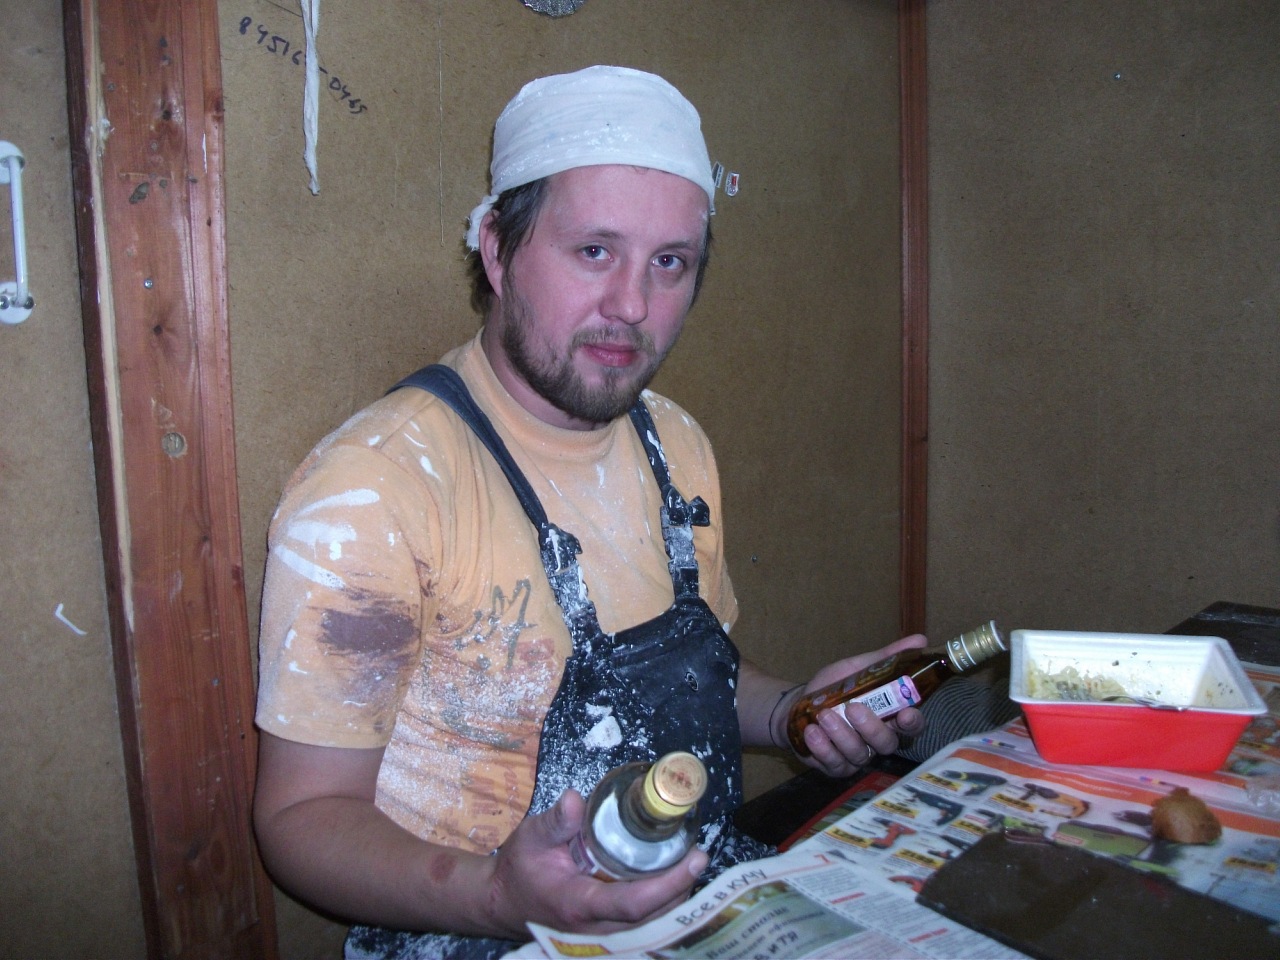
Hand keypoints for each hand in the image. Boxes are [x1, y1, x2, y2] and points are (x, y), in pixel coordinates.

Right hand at [484, 789, 707, 937]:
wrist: (502, 902)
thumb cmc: (519, 868)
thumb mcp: (532, 837)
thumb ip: (557, 821)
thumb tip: (577, 799)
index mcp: (579, 904)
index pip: (633, 903)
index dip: (669, 884)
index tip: (696, 859)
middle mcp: (596, 931)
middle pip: (655, 919)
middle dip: (683, 889)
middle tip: (697, 854)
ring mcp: (603, 939)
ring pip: (654, 927)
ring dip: (677, 898)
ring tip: (689, 863)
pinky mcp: (609, 938)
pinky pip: (646, 927)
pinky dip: (665, 906)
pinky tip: (673, 881)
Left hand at [788, 634, 928, 777]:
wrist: (798, 704)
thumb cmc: (835, 688)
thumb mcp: (859, 668)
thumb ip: (888, 658)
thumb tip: (921, 639)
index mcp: (889, 717)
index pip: (912, 725)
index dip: (912, 722)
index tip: (905, 713)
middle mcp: (877, 740)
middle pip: (887, 743)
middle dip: (871, 727)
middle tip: (853, 708)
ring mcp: (857, 756)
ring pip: (859, 754)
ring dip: (841, 734)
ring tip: (823, 715)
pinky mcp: (835, 766)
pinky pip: (834, 763)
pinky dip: (823, 747)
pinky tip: (812, 732)